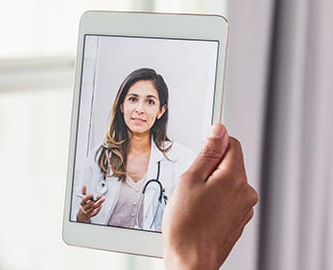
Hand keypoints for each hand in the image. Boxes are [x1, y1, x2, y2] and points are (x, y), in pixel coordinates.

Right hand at [76, 185, 105, 222]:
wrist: (83, 213)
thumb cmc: (84, 204)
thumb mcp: (83, 198)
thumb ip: (84, 192)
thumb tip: (84, 186)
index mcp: (82, 202)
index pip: (84, 200)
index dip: (87, 197)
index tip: (92, 194)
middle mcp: (84, 207)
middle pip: (90, 204)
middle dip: (95, 200)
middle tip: (100, 196)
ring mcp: (87, 211)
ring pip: (93, 208)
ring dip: (99, 203)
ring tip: (103, 199)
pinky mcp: (91, 215)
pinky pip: (95, 213)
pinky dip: (98, 209)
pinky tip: (101, 205)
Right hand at [162, 123, 258, 269]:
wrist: (190, 260)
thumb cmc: (186, 226)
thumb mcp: (190, 179)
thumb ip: (207, 152)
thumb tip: (218, 131)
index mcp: (234, 178)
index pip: (231, 143)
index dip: (213, 144)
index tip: (200, 152)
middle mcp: (245, 192)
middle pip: (230, 163)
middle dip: (210, 168)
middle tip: (191, 184)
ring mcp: (244, 208)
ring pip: (227, 182)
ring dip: (212, 185)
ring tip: (194, 201)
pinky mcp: (238, 220)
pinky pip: (227, 199)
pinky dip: (215, 200)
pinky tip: (200, 211)